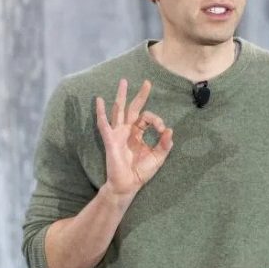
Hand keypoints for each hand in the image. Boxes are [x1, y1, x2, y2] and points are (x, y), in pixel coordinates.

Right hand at [96, 79, 172, 196]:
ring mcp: (118, 133)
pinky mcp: (110, 139)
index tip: (162, 130)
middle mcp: (128, 131)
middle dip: (140, 95)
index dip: (157, 120)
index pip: (148, 119)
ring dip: (121, 96)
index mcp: (138, 134)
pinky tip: (99, 100)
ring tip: (123, 81)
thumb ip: (165, 144)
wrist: (127, 185)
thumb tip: (170, 130)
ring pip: (119, 110)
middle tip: (147, 82)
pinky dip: (101, 112)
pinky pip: (104, 123)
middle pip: (133, 108)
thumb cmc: (140, 172)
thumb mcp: (158, 158)